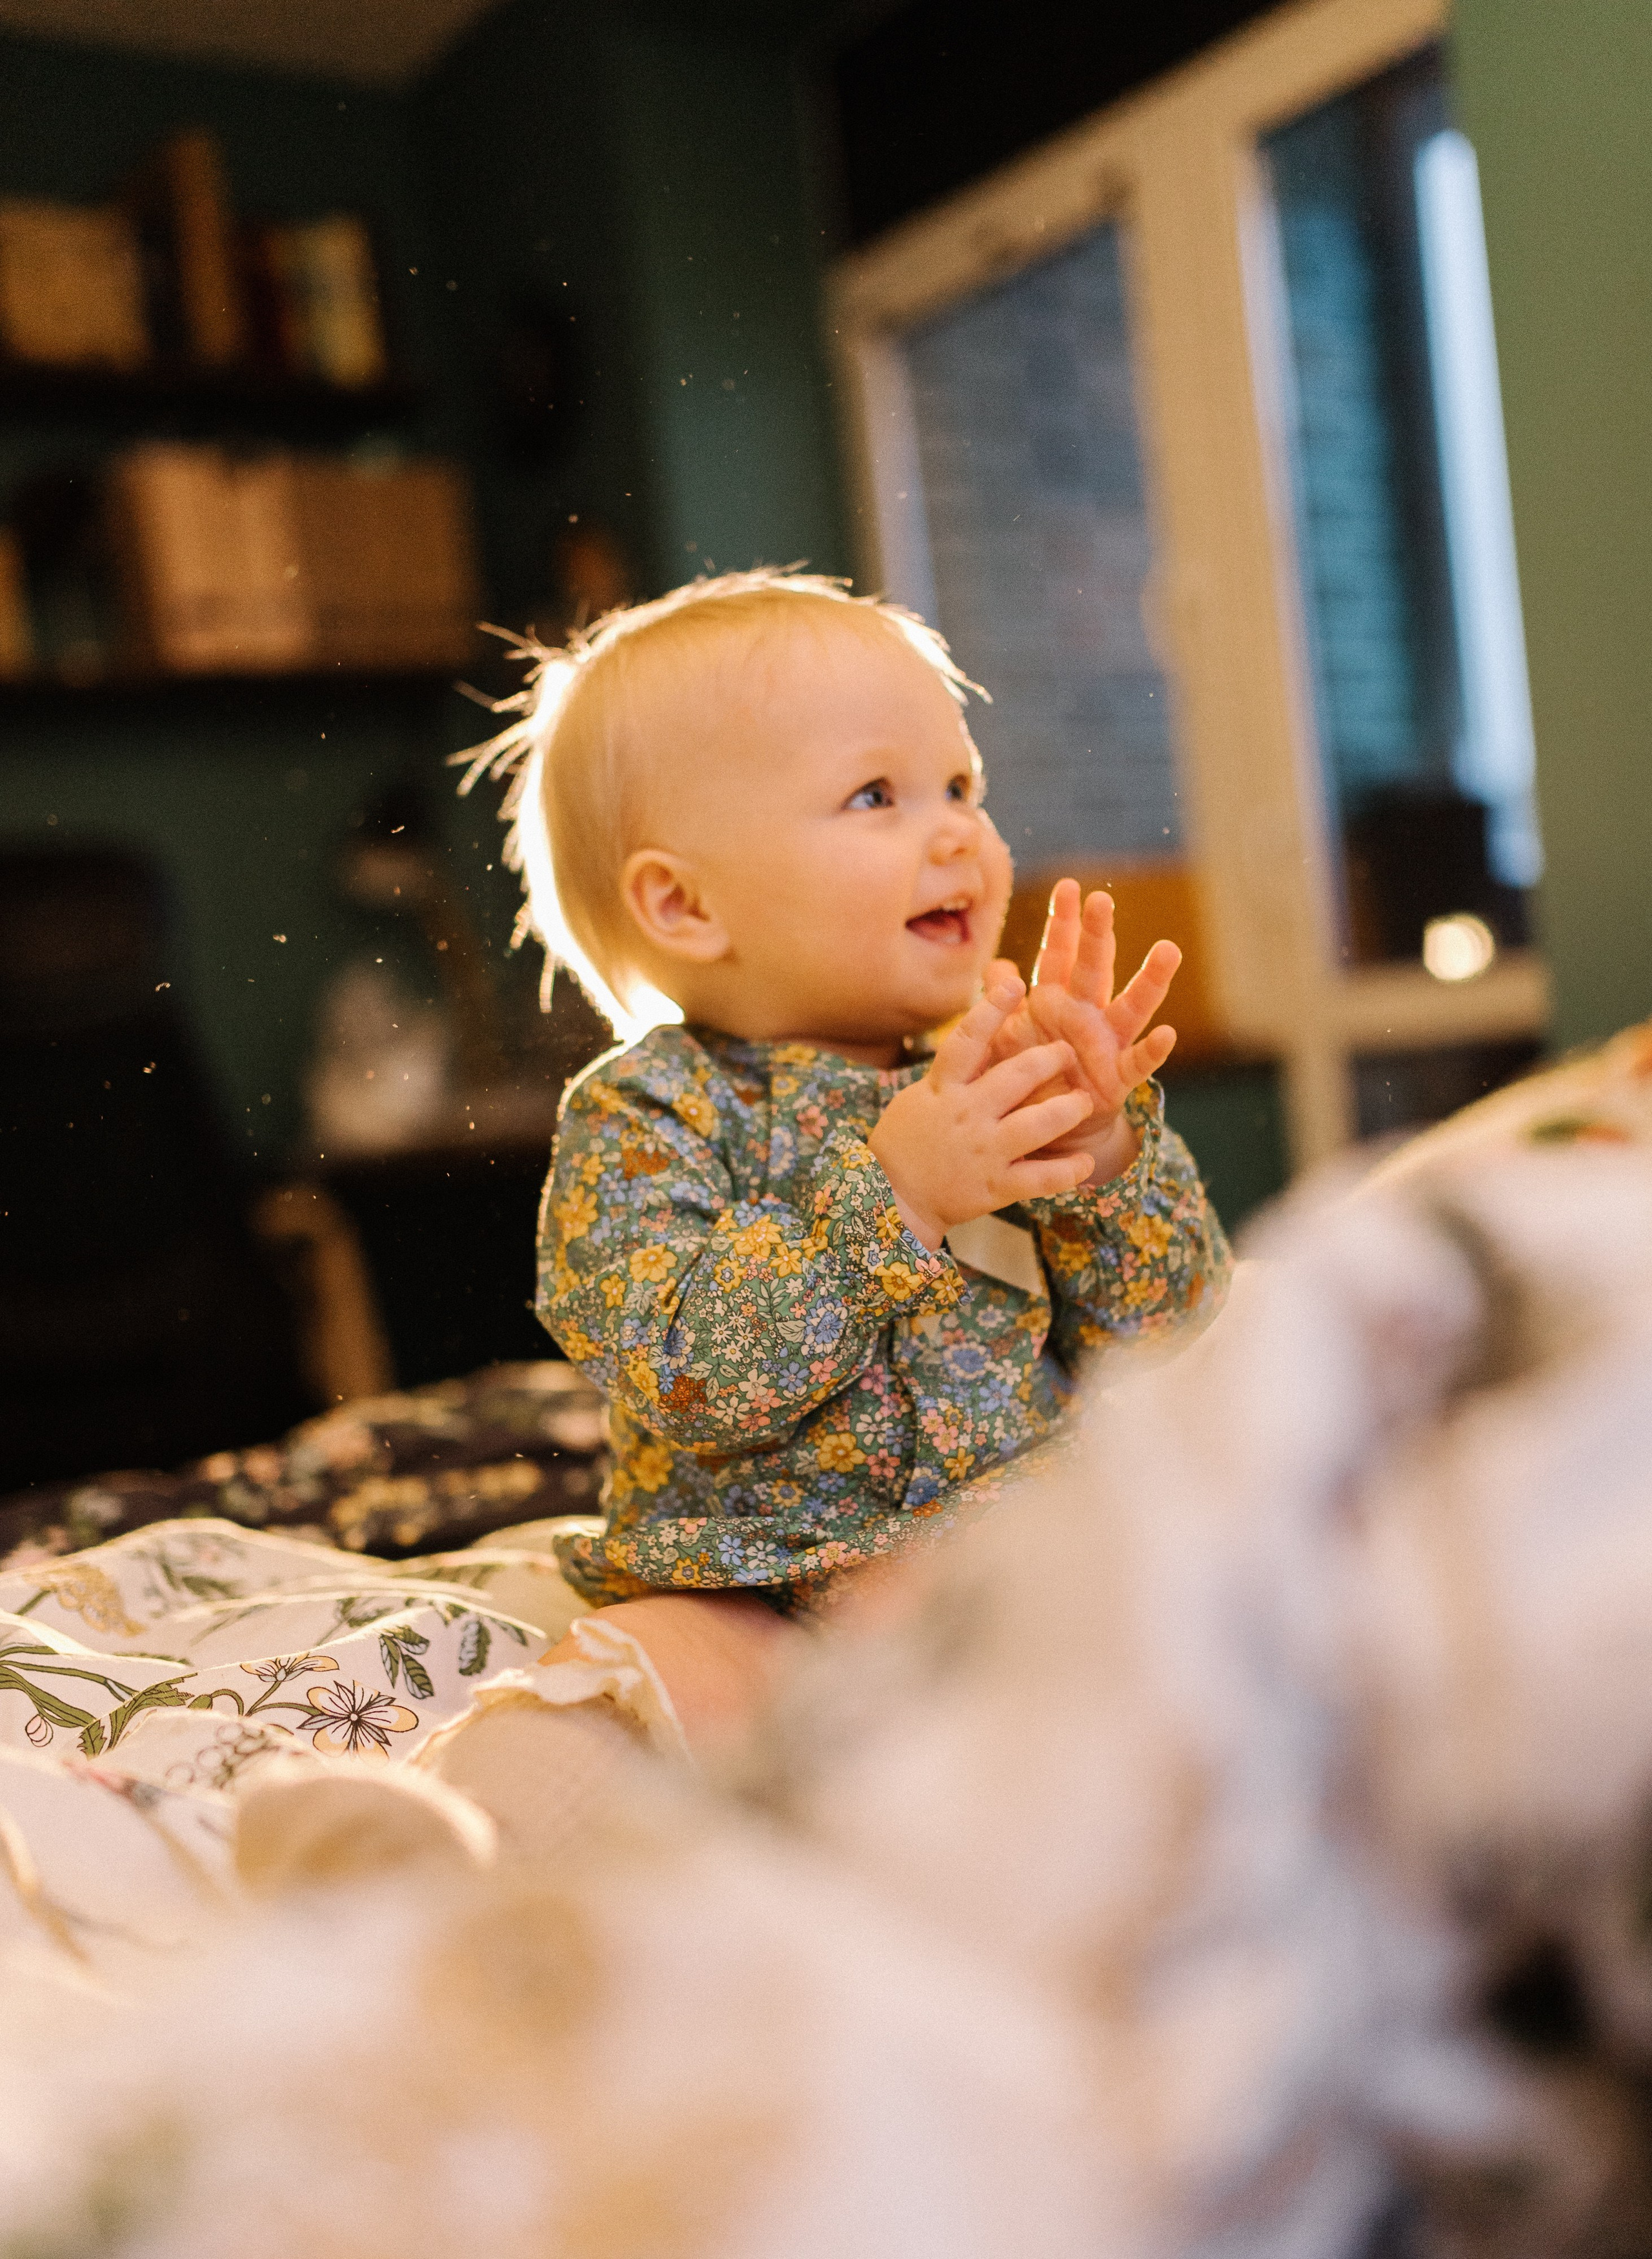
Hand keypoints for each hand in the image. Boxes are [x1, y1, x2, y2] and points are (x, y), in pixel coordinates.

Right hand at [869, 976, 1096, 1250]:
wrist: (891, 1199)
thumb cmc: (906, 1141)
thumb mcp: (922, 1097)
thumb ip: (955, 1068)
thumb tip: (980, 1026)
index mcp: (945, 1089)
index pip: (968, 1039)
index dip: (992, 1009)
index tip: (1018, 983)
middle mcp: (966, 1115)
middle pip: (1015, 1076)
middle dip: (1049, 1059)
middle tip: (1069, 1051)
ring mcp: (983, 1151)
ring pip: (1036, 1125)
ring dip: (1067, 1110)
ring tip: (1085, 1102)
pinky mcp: (995, 1187)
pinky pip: (1039, 1179)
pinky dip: (1068, 1171)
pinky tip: (1086, 1163)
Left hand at [987, 881, 1179, 1181]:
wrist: (1043, 1125)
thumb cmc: (1025, 1074)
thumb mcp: (1004, 1036)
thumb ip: (999, 1002)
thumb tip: (995, 965)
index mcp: (1055, 999)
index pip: (1059, 954)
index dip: (1063, 922)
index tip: (1068, 886)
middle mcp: (1086, 1012)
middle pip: (1094, 968)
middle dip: (1097, 935)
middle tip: (1102, 901)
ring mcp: (1107, 1042)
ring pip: (1131, 1005)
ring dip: (1149, 979)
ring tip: (1167, 951)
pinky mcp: (1118, 1078)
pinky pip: (1138, 1062)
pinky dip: (1153, 1050)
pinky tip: (1167, 1034)